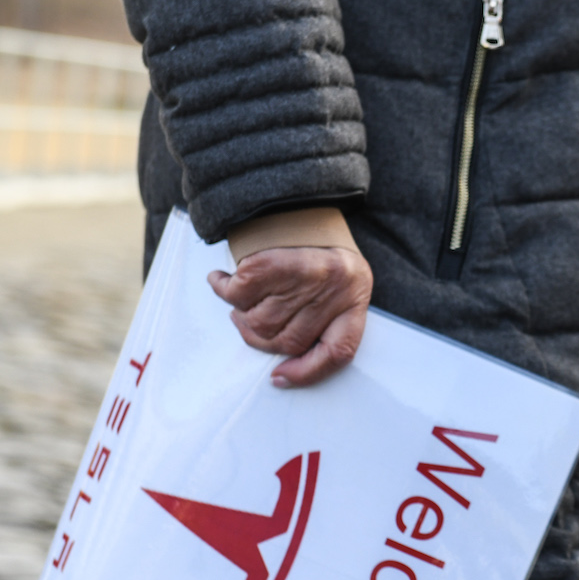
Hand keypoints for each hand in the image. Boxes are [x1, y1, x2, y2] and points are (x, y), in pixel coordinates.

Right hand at [208, 245, 371, 386]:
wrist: (302, 201)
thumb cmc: (320, 251)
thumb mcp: (337, 286)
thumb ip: (321, 321)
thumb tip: (283, 367)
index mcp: (354, 300)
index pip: (339, 351)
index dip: (308, 372)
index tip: (280, 378)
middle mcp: (332, 290)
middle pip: (289, 341)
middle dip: (263, 340)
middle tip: (249, 326)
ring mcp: (302, 277)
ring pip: (260, 323)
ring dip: (242, 318)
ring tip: (241, 305)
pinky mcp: (271, 263)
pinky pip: (238, 294)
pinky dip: (224, 290)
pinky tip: (223, 281)